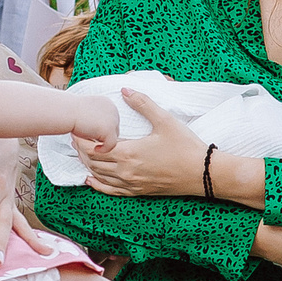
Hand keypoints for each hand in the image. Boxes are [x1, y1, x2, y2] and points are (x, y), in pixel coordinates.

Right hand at [66, 95, 119, 148]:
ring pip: (113, 137)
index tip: (90, 133)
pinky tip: (96, 149)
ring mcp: (113, 120)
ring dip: (103, 141)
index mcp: (108, 104)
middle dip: (102, 135)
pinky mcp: (109, 129)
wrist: (65, 111)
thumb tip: (99, 130)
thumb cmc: (71, 112)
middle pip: (114, 129)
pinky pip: (111, 144)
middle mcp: (113, 110)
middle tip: (89, 139)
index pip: (111, 121)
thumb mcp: (87, 112)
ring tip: (90, 141)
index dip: (101, 129)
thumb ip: (96, 118)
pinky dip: (104, 149)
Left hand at [79, 90, 213, 199]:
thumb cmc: (186, 147)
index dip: (81, 139)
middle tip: (77, 137)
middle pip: (92, 162)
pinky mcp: (139, 191)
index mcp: (129, 153)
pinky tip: (91, 179)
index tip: (77, 128)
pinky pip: (111, 190)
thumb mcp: (165, 121)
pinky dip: (97, 184)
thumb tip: (125, 89)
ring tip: (82, 152)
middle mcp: (126, 171)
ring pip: (99, 176)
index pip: (93, 148)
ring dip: (87, 164)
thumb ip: (143, 103)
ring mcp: (132, 184)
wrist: (204, 173)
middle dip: (81, 149)